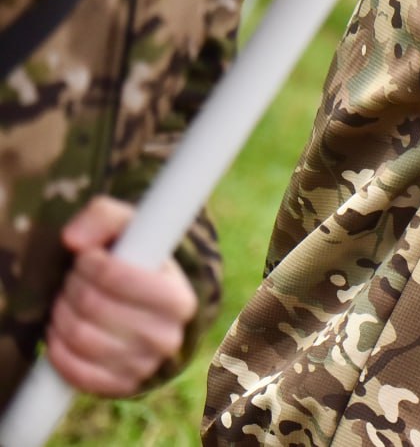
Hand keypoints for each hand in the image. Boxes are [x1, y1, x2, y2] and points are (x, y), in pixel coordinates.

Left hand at [45, 197, 197, 396]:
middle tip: (75, 280)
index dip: (90, 263)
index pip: (115, 276)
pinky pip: (74, 371)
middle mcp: (168, 337)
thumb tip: (73, 241)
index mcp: (179, 299)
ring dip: (60, 314)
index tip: (89, 258)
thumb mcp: (131, 227)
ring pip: (78, 336)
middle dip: (72, 287)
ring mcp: (145, 365)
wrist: (154, 310)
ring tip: (67, 302)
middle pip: (91, 305)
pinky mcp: (122, 386)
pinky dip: (57, 349)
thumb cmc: (140, 262)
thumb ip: (103, 217)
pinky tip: (62, 330)